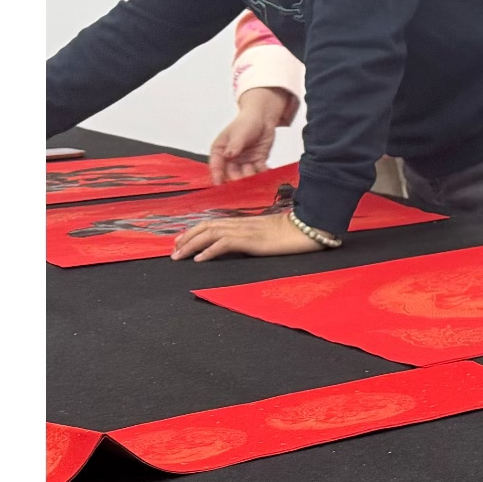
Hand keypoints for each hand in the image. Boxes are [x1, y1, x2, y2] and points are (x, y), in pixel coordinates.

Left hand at [166, 208, 327, 259]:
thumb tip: (245, 242)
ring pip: (209, 234)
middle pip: (205, 227)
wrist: (308, 228)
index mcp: (244, 222)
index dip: (194, 231)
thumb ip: (255, 235)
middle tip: (174, 251)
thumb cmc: (294, 232)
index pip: (212, 223)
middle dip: (186, 238)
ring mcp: (244, 231)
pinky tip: (199, 259)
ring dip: (191, 245)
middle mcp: (240, 224)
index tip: (182, 241)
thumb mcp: (269, 233)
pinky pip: (223, 244)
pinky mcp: (250, 240)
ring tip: (179, 256)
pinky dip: (208, 251)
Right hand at [208, 90, 289, 178]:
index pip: (216, 165)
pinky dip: (262, 173)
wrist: (263, 118)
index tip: (219, 184)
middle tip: (243, 180)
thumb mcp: (239, 133)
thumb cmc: (246, 122)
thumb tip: (228, 155)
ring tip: (255, 172)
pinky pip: (259, 171)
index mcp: (220, 150)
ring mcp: (244, 161)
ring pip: (245, 174)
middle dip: (237, 178)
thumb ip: (234, 146)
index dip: (217, 175)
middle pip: (231, 173)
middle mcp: (231, 158)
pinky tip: (266, 173)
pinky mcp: (257, 162)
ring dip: (250, 176)